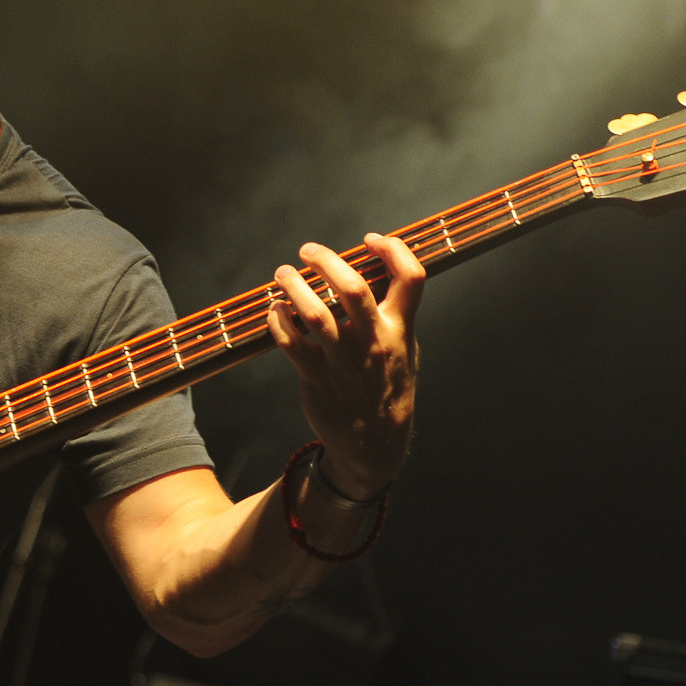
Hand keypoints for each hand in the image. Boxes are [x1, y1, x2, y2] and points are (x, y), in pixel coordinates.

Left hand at [266, 233, 423, 497]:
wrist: (374, 444)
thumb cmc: (386, 389)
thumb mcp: (405, 351)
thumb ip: (393, 315)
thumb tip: (373, 274)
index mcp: (399, 330)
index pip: (411, 278)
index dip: (393, 250)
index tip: (369, 241)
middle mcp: (373, 341)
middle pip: (353, 288)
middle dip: (327, 261)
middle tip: (308, 251)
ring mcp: (343, 360)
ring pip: (315, 313)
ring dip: (294, 286)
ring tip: (284, 273)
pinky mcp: (316, 377)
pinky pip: (291, 343)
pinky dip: (278, 321)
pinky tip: (274, 310)